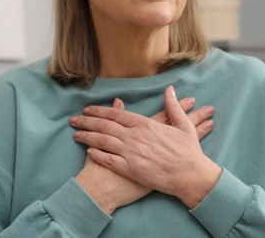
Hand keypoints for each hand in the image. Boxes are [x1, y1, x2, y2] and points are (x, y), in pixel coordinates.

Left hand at [71, 86, 221, 208]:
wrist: (190, 175)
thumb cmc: (188, 151)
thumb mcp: (184, 125)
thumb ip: (173, 106)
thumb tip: (169, 89)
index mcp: (146, 125)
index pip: (117, 114)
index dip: (100, 111)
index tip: (88, 109)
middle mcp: (135, 137)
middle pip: (105, 126)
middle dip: (86, 121)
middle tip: (73, 119)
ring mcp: (131, 153)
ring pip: (103, 142)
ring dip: (87, 137)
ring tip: (75, 134)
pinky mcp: (130, 169)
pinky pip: (109, 160)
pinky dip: (97, 155)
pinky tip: (88, 152)